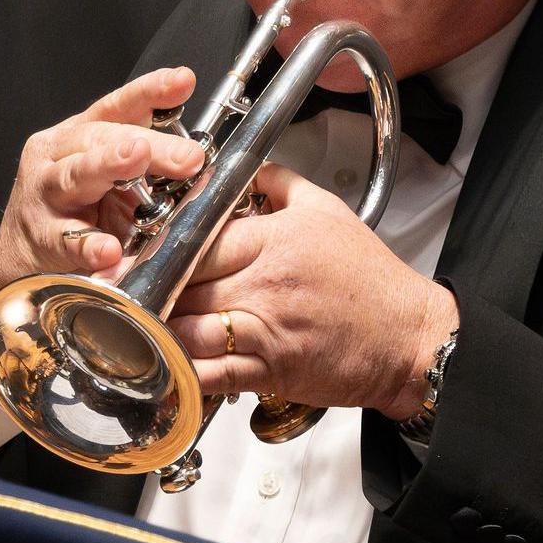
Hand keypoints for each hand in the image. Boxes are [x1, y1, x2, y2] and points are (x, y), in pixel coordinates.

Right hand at [0, 67, 207, 330]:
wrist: (21, 264)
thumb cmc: (73, 215)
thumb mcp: (110, 182)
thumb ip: (148, 167)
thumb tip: (204, 162)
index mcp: (82, 137)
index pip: (119, 107)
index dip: (151, 92)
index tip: (184, 81)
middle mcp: (59, 156)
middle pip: (102, 138)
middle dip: (148, 143)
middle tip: (187, 154)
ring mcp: (44, 194)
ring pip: (76, 173)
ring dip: (107, 165)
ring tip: (135, 159)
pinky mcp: (40, 238)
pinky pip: (66, 239)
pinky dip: (88, 245)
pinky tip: (110, 250)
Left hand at [165, 162, 458, 419]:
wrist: (407, 338)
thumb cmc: (371, 280)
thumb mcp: (329, 211)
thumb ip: (280, 183)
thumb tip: (245, 168)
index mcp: (276, 241)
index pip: (200, 236)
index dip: (167, 244)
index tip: (150, 249)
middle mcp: (265, 284)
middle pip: (184, 282)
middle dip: (155, 285)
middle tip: (134, 286)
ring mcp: (265, 330)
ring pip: (188, 327)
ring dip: (161, 327)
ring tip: (143, 322)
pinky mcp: (269, 371)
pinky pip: (211, 373)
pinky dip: (183, 370)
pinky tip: (167, 362)